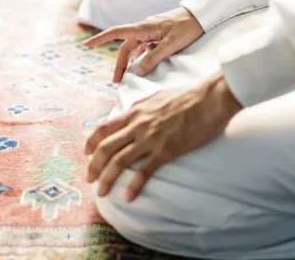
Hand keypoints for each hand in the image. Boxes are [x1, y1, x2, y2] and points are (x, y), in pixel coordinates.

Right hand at [83, 7, 203, 81]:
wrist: (201, 16)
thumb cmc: (187, 28)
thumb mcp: (170, 45)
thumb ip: (153, 59)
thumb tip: (137, 73)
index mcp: (143, 28)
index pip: (116, 33)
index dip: (100, 39)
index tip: (86, 44)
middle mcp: (144, 29)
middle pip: (126, 47)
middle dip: (120, 64)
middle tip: (117, 81)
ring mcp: (151, 31)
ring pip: (135, 48)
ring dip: (130, 62)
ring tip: (128, 77)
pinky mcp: (158, 34)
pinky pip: (145, 47)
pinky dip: (141, 57)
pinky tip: (143, 66)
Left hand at [85, 72, 242, 201]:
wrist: (208, 100)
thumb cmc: (185, 96)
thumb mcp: (156, 96)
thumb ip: (140, 106)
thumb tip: (130, 111)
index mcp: (135, 112)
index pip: (104, 128)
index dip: (91, 142)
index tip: (86, 153)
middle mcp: (137, 125)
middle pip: (106, 147)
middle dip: (93, 165)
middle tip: (89, 178)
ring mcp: (150, 138)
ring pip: (119, 161)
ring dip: (106, 179)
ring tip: (101, 192)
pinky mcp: (166, 151)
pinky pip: (144, 171)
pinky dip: (134, 186)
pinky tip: (128, 197)